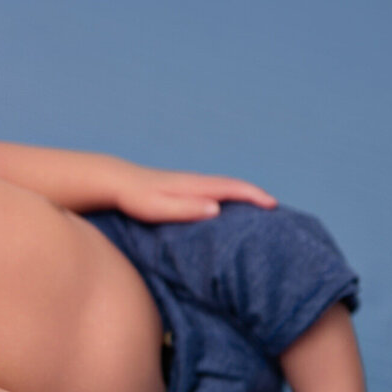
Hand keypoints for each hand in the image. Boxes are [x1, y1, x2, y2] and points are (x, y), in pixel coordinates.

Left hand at [113, 165, 276, 222]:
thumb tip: (217, 209)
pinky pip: (213, 191)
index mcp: (194, 186)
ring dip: (244, 196)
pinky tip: (227, 209)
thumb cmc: (135, 198)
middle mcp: (196, 182)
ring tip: (260, 210)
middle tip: (277, 209)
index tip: (273, 205)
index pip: (232, 188)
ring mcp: (189, 184)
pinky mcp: (182, 189)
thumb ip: (186, 209)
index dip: (254, 196)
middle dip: (256, 195)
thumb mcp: (158, 207)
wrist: (114, 181)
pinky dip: (228, 197)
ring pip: (224, 188)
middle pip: (233, 185)